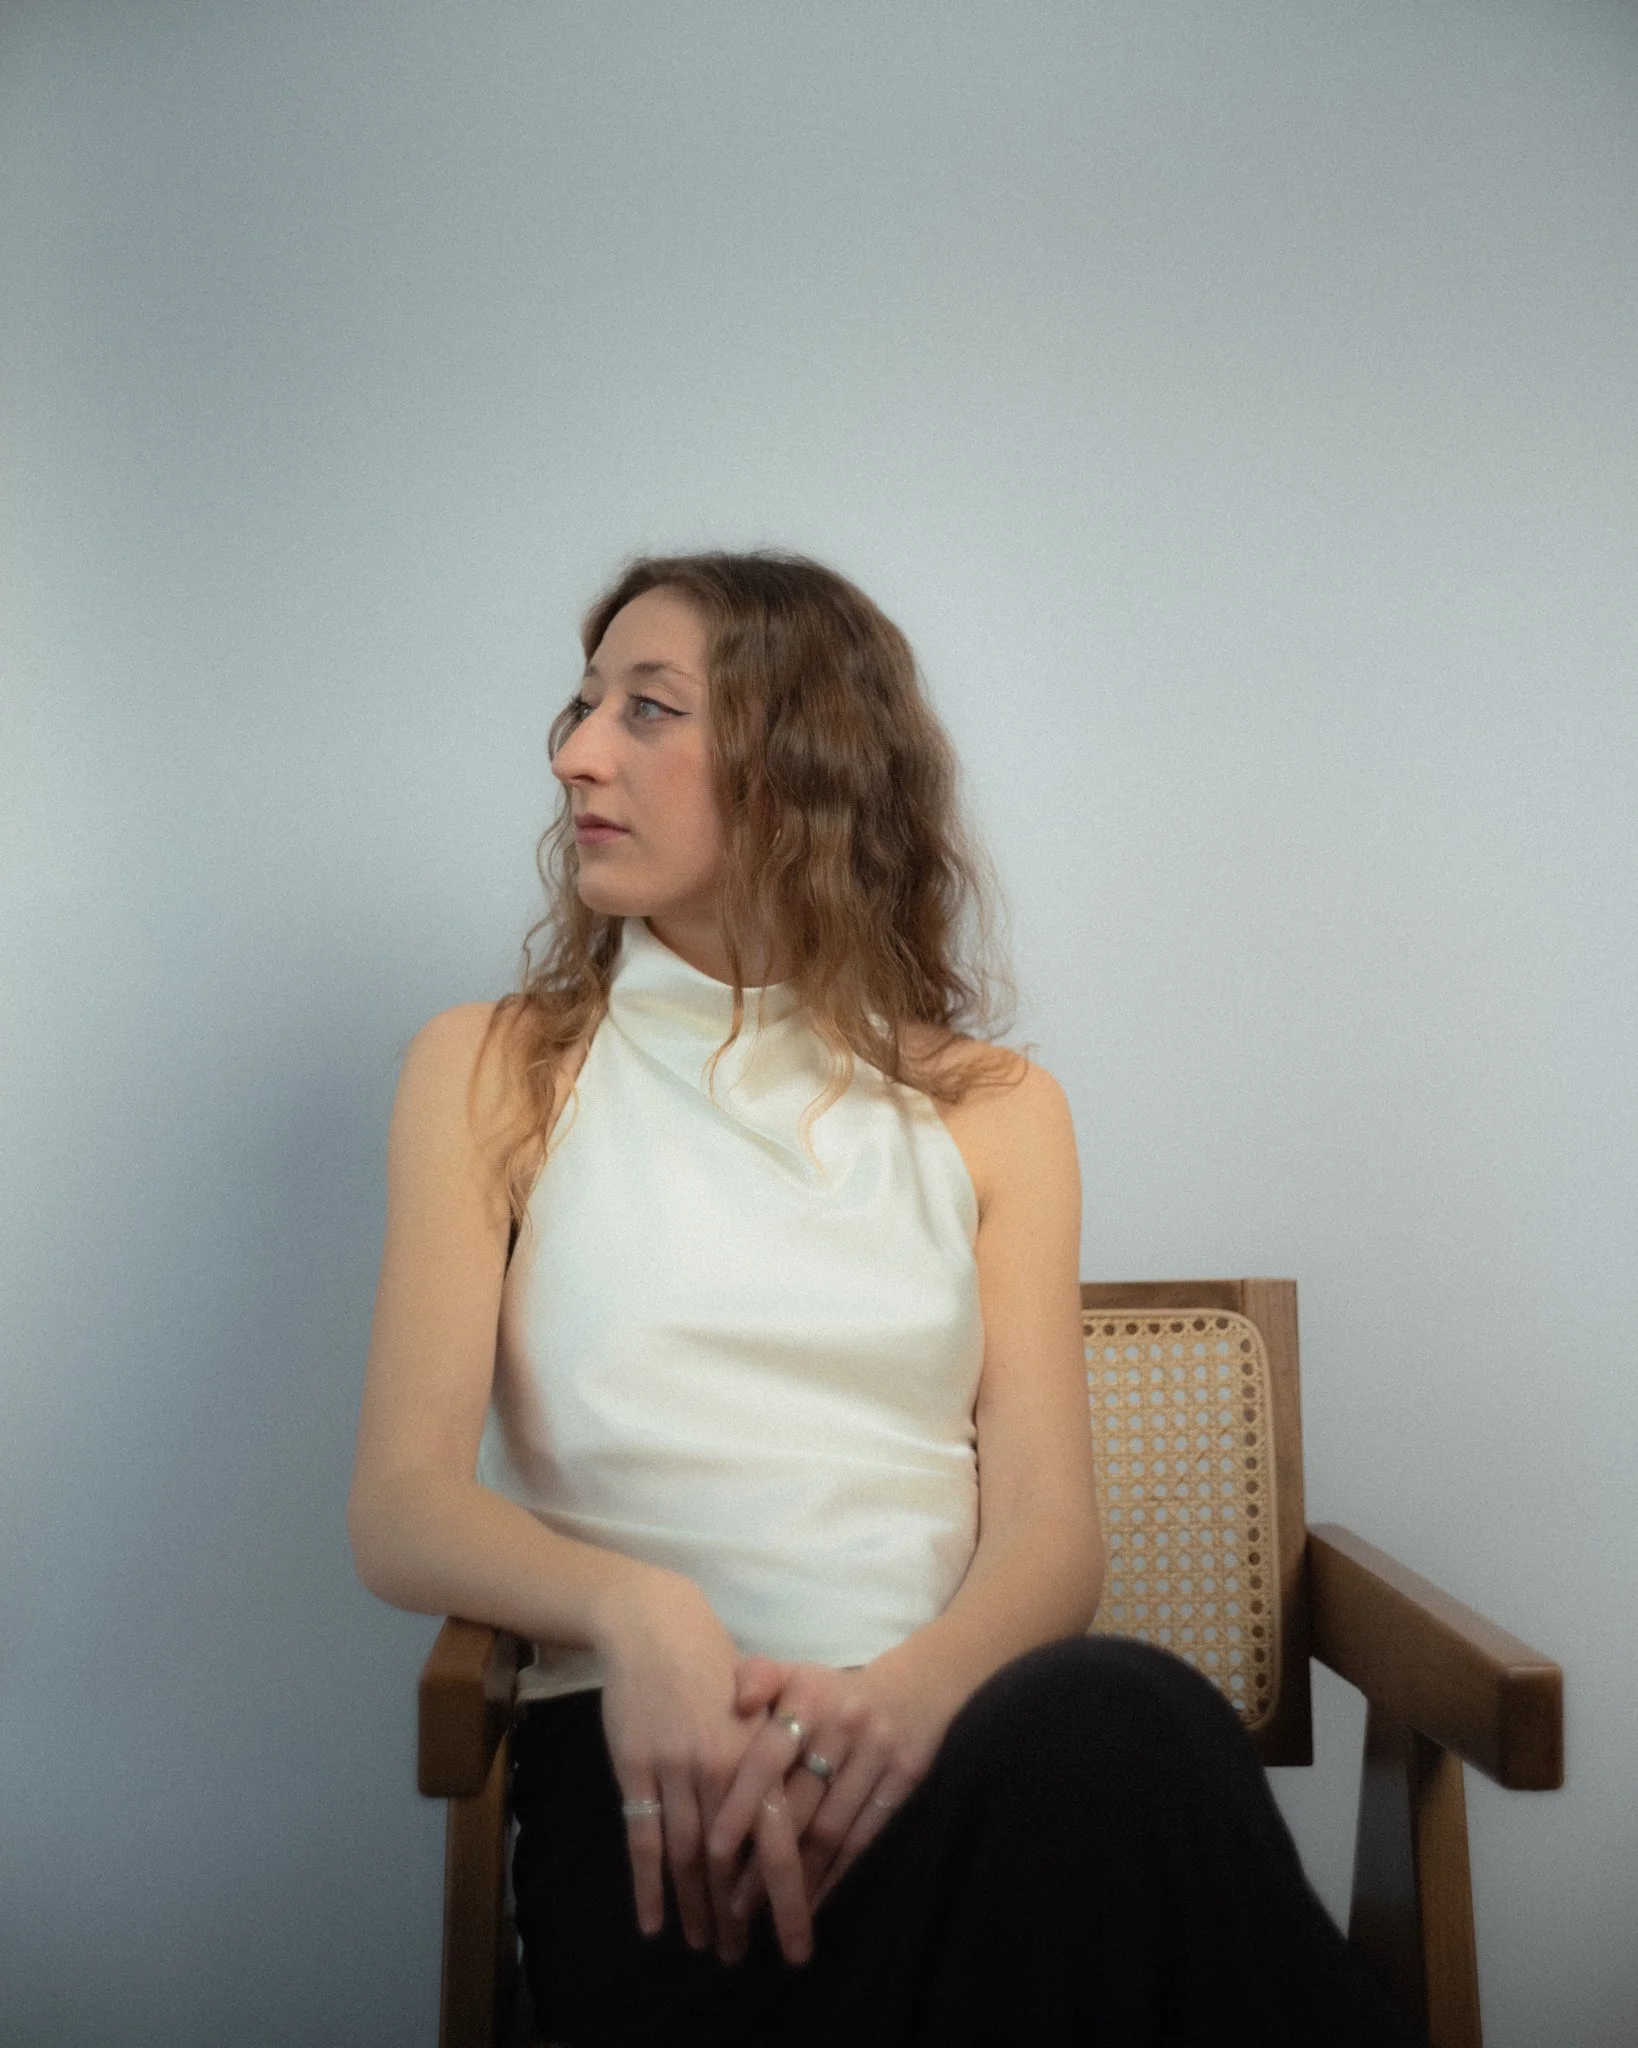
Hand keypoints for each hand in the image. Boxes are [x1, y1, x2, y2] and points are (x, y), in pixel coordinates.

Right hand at [596, 1574, 786, 1964]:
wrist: (655, 1626)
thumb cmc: (714, 1665)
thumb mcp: (760, 1708)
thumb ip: (776, 1762)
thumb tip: (792, 1826)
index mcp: (762, 1753)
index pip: (780, 1838)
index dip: (786, 1893)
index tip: (793, 1935)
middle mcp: (723, 1766)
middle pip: (734, 1860)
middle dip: (739, 1915)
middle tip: (742, 1956)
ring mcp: (676, 1768)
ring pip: (689, 1856)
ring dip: (696, 1908)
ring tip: (705, 1946)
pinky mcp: (636, 1767)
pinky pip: (641, 1837)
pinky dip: (647, 1886)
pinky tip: (652, 1922)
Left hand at [707, 1649, 961, 1949]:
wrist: (917, 1683)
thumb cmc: (832, 1690)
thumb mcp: (793, 1672)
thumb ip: (756, 1678)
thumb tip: (739, 1702)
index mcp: (809, 1695)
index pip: (767, 1757)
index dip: (742, 1804)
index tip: (713, 1850)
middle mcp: (844, 1723)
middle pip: (799, 1806)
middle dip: (763, 1860)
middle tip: (733, 1905)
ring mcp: (878, 1751)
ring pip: (831, 1830)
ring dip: (799, 1878)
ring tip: (766, 1916)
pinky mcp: (905, 1778)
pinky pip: (865, 1837)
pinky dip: (836, 1874)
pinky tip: (812, 1902)